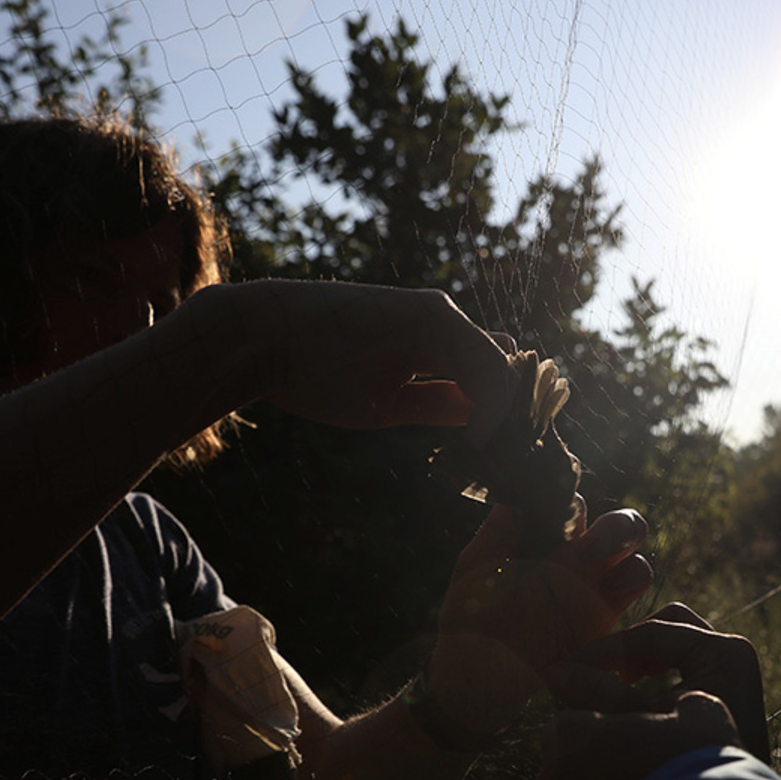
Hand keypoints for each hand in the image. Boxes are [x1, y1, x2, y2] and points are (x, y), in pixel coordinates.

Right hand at [204, 280, 515, 439]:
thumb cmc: (315, 375)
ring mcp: (439, 315)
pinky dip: (489, 400)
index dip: (503, 422)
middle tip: (513, 468)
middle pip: (502, 374)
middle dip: (514, 422)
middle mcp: (444, 325)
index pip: (489, 382)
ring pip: (499, 367)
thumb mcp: (389, 403)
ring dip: (507, 416)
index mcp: (434, 346)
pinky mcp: (430, 311)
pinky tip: (479, 437)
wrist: (266, 341)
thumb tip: (482, 424)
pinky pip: (479, 358)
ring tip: (499, 458)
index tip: (501, 464)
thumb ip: (438, 404)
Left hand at [426, 505, 652, 736]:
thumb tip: (516, 490)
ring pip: (633, 549)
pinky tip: (604, 590)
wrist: (480, 675)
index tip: (559, 505)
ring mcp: (593, 584)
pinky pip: (634, 584)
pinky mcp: (605, 615)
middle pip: (616, 523)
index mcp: (543, 537)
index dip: (573, 499)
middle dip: (617, 522)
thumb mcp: (476, 569)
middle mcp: (574, 556)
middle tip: (590, 539)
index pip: (571, 502)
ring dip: (625, 544)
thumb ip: (497, 530)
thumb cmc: (470, 618)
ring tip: (593, 559)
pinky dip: (630, 580)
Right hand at [546, 603, 767, 755]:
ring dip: (638, 660)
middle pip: (667, 626)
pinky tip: (631, 700)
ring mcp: (729, 675)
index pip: (652, 632)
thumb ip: (599, 694)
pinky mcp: (720, 693)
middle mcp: (731, 657)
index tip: (566, 669)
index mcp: (724, 653)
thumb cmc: (690, 769)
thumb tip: (552, 672)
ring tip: (613, 684)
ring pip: (672, 645)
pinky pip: (678, 667)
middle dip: (629, 646)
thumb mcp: (641, 725)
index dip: (605, 650)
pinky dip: (651, 676)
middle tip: (597, 671)